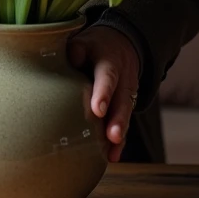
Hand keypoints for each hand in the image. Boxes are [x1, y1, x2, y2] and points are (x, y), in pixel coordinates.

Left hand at [68, 25, 140, 162]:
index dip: (104, 93)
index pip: (107, 77)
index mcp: (110, 61)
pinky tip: (112, 157)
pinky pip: (123, 123)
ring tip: (112, 153)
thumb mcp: (85, 40)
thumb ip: (76, 49)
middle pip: (122, 101)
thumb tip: (71, 60)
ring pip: (125, 115)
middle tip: (112, 136)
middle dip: (117, 120)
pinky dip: (119, 141)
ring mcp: (127, 94)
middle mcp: (123, 79)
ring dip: (119, 134)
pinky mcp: (125, 106)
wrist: (121, 45)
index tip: (98, 110)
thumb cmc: (93, 46)